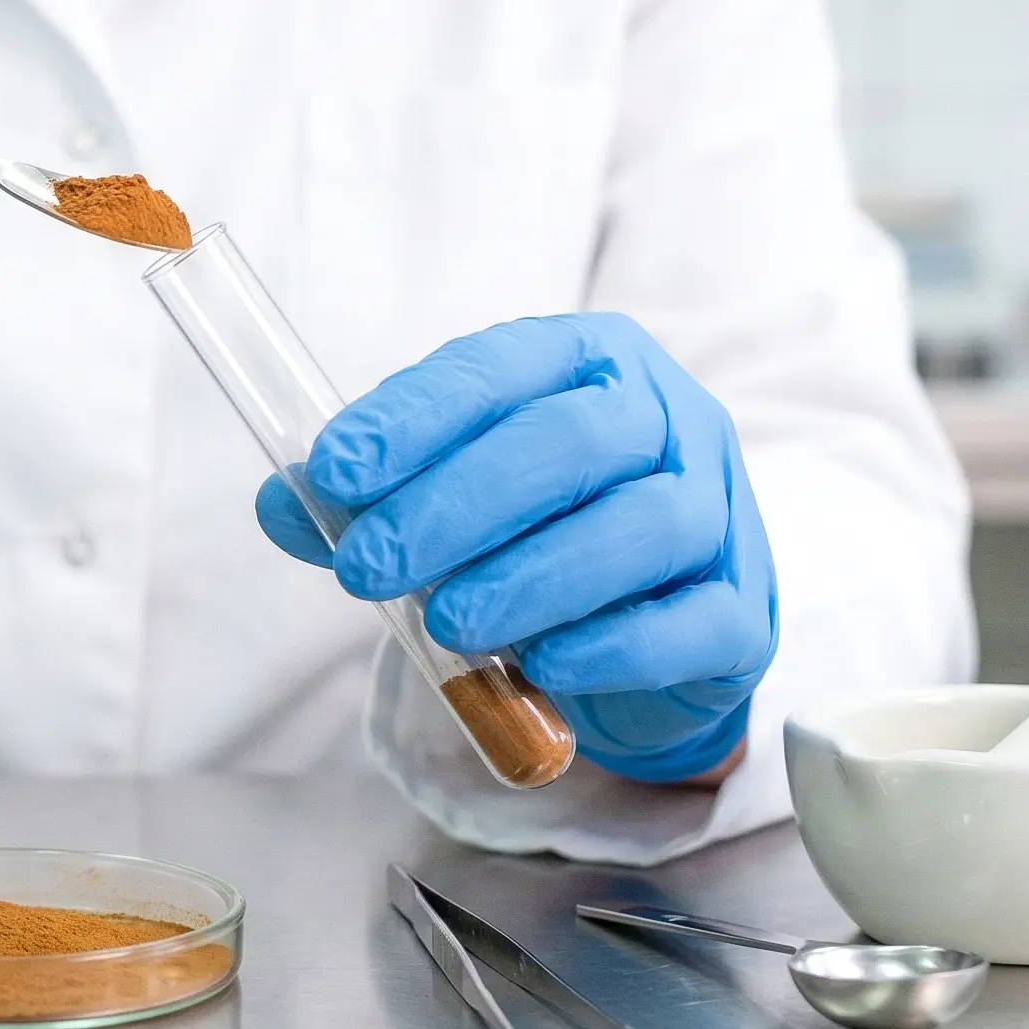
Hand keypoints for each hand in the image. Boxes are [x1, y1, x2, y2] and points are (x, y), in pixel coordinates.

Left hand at [256, 313, 776, 781]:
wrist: (654, 638)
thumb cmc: (543, 540)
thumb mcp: (450, 501)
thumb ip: (371, 499)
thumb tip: (284, 502)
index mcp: (592, 364)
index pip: (500, 370)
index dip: (414, 417)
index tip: (334, 471)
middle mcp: (672, 420)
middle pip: (569, 442)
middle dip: (455, 504)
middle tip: (369, 565)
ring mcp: (721, 513)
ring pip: (639, 526)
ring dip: (529, 576)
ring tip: (448, 622)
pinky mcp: (744, 614)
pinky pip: (688, 622)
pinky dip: (610, 644)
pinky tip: (543, 664)